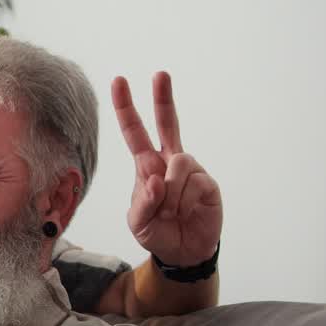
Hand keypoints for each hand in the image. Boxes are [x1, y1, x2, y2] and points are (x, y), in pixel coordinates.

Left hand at [113, 72, 222, 266]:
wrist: (184, 252)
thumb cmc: (158, 232)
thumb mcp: (138, 222)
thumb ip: (142, 203)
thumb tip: (158, 180)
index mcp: (147, 166)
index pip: (135, 132)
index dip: (126, 108)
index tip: (119, 81)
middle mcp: (169, 161)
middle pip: (167, 123)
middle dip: (163, 98)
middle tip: (160, 74)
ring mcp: (190, 170)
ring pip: (177, 164)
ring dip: (169, 193)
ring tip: (171, 212)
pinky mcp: (207, 183)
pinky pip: (192, 182)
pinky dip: (182, 201)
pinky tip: (186, 212)